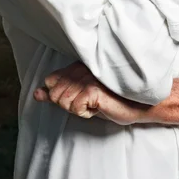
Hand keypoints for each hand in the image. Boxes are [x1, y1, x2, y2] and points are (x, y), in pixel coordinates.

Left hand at [33, 61, 149, 125]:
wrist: (141, 102)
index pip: (51, 81)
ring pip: (63, 101)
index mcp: (78, 65)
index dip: (61, 94)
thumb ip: (59, 92)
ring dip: (78, 108)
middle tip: (89, 101)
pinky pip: (75, 108)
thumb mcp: (83, 95)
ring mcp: (86, 77)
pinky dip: (86, 112)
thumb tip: (37, 93)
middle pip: (55, 94)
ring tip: (95, 103)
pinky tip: (99, 106)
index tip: (81, 96)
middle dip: (68, 104)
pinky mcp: (92, 89)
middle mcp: (80, 68)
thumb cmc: (115, 99)